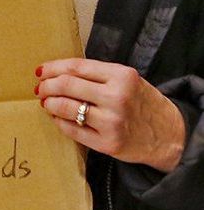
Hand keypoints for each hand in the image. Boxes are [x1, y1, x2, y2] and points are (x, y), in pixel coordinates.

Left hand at [35, 59, 189, 169]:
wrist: (169, 135)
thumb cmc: (142, 103)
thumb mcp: (127, 80)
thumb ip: (97, 75)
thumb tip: (56, 72)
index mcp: (122, 76)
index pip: (76, 67)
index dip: (53, 68)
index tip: (40, 71)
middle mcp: (117, 97)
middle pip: (66, 85)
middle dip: (46, 86)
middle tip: (40, 89)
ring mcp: (112, 121)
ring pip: (64, 108)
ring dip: (49, 104)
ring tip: (46, 103)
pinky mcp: (107, 143)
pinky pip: (71, 129)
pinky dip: (59, 121)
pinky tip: (58, 118)